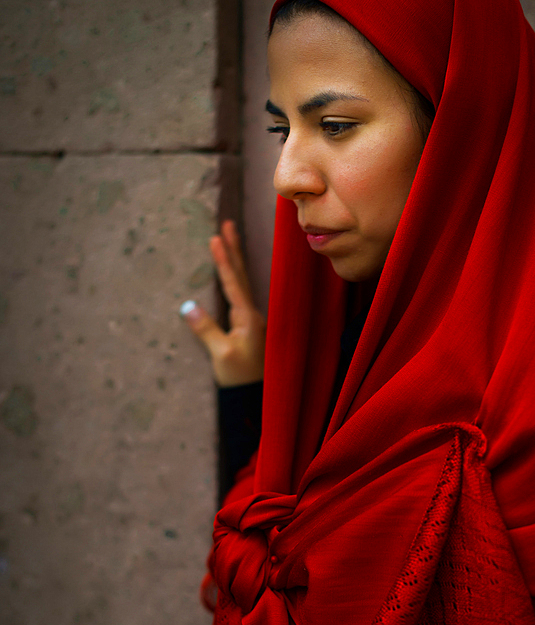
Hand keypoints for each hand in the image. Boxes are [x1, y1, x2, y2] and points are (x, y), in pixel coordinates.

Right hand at [180, 220, 265, 386]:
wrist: (258, 399)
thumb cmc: (241, 379)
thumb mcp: (221, 356)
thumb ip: (206, 331)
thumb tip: (187, 306)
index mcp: (248, 319)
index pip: (234, 283)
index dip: (224, 260)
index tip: (216, 237)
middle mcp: (252, 316)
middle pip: (242, 277)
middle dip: (234, 251)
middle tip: (228, 225)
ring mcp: (251, 323)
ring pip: (241, 286)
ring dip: (235, 264)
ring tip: (228, 242)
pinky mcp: (247, 331)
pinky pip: (238, 298)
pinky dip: (233, 282)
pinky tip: (229, 278)